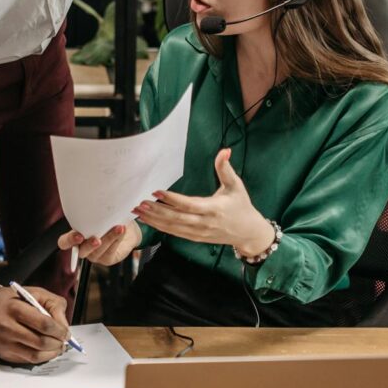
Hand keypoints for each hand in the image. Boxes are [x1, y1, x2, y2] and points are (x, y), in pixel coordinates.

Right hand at [0, 285, 69, 363]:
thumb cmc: (12, 299)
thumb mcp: (34, 293)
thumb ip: (54, 305)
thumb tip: (64, 327)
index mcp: (14, 308)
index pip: (44, 324)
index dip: (59, 330)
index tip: (66, 332)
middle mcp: (6, 327)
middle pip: (40, 342)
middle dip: (57, 343)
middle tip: (64, 341)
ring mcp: (3, 343)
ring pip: (35, 355)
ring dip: (52, 353)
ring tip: (57, 347)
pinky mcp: (2, 354)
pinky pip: (27, 360)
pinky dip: (41, 357)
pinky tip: (45, 350)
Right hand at [58, 220, 140, 265]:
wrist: (124, 227)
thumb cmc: (106, 218)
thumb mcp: (98, 213)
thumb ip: (93, 212)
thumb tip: (95, 203)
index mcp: (75, 236)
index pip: (64, 243)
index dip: (69, 241)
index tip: (79, 235)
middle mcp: (83, 248)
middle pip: (80, 252)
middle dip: (89, 245)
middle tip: (97, 239)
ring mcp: (94, 255)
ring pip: (98, 251)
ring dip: (108, 238)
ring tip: (118, 227)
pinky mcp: (107, 259)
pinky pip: (110, 251)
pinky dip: (116, 239)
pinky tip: (121, 230)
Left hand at [134, 148, 275, 255]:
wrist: (248, 233)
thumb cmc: (242, 206)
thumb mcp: (236, 186)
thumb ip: (226, 169)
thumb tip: (224, 150)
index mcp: (214, 209)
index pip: (189, 204)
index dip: (172, 199)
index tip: (156, 192)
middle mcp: (204, 223)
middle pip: (176, 218)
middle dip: (156, 211)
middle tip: (140, 203)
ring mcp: (199, 232)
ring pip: (173, 227)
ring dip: (154, 220)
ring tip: (138, 211)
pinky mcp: (196, 238)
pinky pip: (175, 233)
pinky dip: (161, 227)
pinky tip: (148, 221)